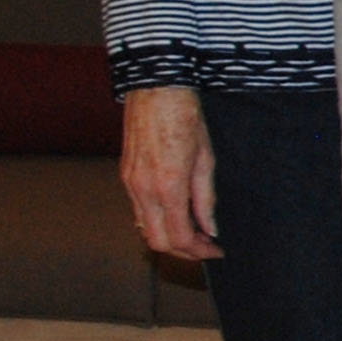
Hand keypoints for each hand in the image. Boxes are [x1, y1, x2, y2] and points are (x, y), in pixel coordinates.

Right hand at [120, 86, 220, 261]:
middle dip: (183, 251)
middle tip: (205, 247)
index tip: (216, 250)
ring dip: (169, 236)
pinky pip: (138, 210)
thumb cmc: (184, 117)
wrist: (156, 89)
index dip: (199, 251)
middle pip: (157, 241)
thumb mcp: (206, 159)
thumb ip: (205, 198)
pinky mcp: (125, 175)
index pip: (179, 237)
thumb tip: (210, 228)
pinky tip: (176, 213)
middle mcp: (143, 190)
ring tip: (194, 230)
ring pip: (145, 228)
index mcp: (168, 187)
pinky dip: (157, 220)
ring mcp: (130, 183)